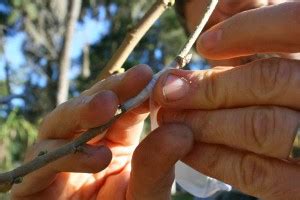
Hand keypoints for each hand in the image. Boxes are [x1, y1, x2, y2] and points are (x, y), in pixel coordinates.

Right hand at [11, 65, 193, 199]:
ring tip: (107, 107)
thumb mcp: (147, 194)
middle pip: (88, 108)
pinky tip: (97, 157)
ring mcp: (58, 159)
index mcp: (113, 143)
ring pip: (59, 124)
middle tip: (133, 78)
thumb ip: (159, 167)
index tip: (149, 75)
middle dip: (110, 91)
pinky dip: (65, 155)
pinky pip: (42, 161)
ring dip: (82, 112)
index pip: (122, 110)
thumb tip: (182, 131)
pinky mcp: (36, 181)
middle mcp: (85, 145)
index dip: (134, 91)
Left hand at [154, 2, 299, 199]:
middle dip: (209, 85)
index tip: (204, 44)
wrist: (298, 127)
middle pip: (270, 80)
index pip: (299, 23)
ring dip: (204, 121)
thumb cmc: (286, 80)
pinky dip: (215, 158)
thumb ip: (257, 19)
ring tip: (168, 117)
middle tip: (167, 90)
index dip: (249, 29)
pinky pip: (259, 172)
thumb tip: (221, 4)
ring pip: (261, 127)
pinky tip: (187, 146)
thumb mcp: (279, 47)